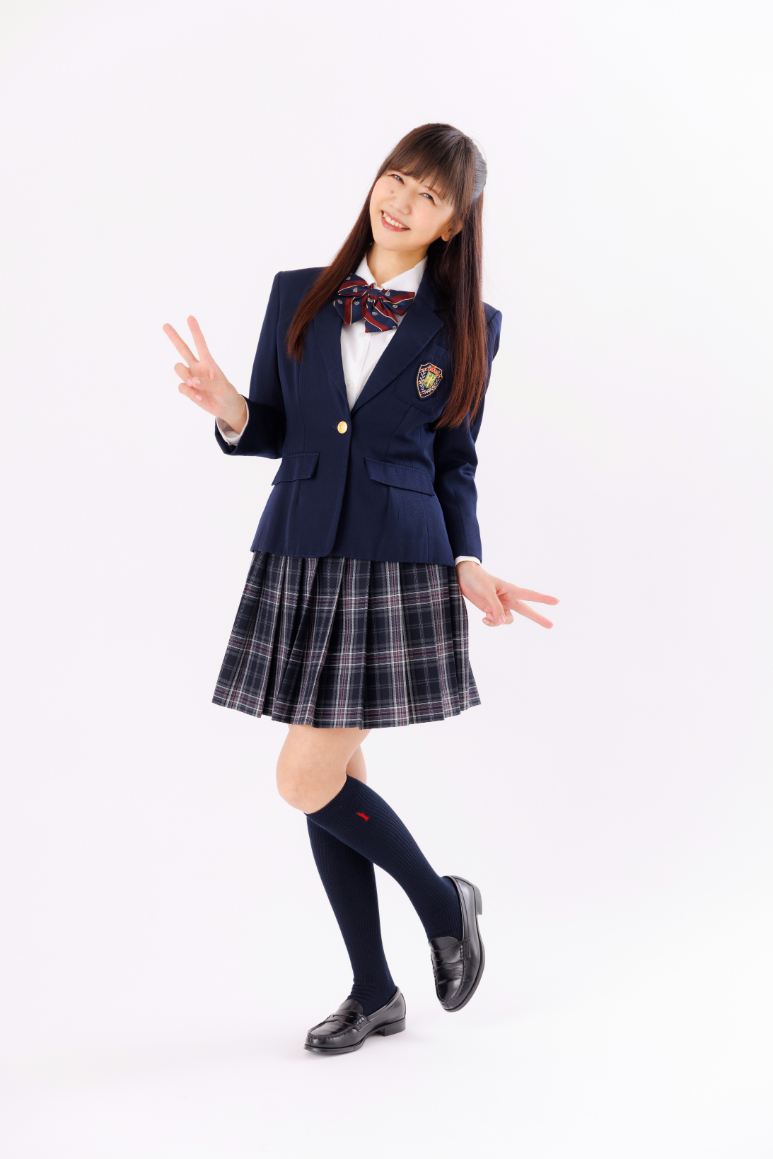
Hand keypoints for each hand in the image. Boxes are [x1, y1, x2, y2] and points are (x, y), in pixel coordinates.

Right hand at [162, 315, 246, 431]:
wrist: (226, 408)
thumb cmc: (226, 393)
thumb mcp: (222, 388)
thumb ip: (208, 383)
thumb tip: (193, 381)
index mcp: (208, 362)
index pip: (200, 344)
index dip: (195, 331)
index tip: (190, 318)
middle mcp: (197, 367)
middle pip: (183, 349)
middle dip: (174, 337)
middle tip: (165, 325)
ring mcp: (192, 378)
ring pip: (178, 368)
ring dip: (184, 375)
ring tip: (194, 384)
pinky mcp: (188, 389)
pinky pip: (182, 387)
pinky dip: (189, 393)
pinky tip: (199, 397)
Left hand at [455, 562, 558, 628]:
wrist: (462, 577)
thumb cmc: (477, 579)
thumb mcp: (487, 592)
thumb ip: (495, 607)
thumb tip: (502, 621)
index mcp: (511, 590)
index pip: (530, 595)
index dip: (544, 599)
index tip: (557, 601)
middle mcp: (508, 599)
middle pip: (526, 611)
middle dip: (538, 618)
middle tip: (551, 626)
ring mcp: (500, 605)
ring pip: (507, 620)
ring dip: (498, 621)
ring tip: (487, 615)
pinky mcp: (491, 610)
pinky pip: (496, 622)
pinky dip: (491, 623)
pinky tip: (484, 618)